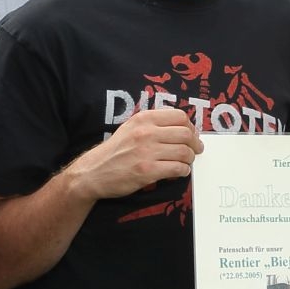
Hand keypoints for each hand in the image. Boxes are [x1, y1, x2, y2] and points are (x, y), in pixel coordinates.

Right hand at [67, 107, 202, 199]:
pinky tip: (180, 172)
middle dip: (195, 144)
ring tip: (186, 162)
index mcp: (143, 119)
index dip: (191, 126)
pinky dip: (184, 171)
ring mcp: (147, 152)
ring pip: (184, 152)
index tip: (191, 134)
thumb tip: (181, 127)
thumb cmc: (114, 151)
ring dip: (190, 158)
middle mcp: (146, 133)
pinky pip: (177, 169)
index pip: (179, 116)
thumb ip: (153, 123)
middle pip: (186, 134)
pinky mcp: (148, 171)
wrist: (94, 172)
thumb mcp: (130, 127)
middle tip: (196, 150)